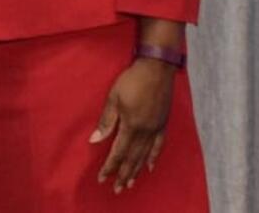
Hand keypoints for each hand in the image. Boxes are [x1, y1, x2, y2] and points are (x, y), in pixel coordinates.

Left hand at [90, 57, 175, 192]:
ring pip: (145, 155)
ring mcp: (156, 128)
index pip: (118, 152)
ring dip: (136, 170)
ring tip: (130, 183)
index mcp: (131, 126)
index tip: (102, 178)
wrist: (157, 69)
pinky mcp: (163, 124)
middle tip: (117, 189)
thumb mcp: (114, 98)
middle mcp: (145, 131)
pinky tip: (148, 167)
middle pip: (132, 158)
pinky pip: (158, 146)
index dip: (110, 166)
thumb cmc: (132, 80)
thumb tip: (95, 140)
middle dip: (123, 174)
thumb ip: (106, 121)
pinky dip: (153, 158)